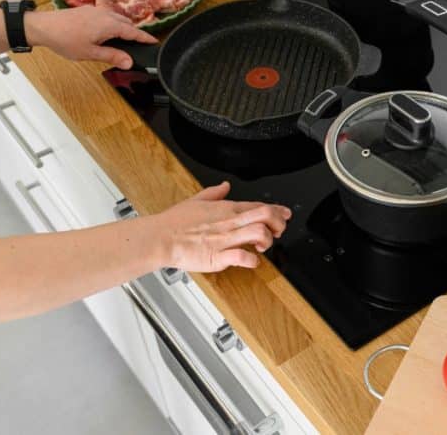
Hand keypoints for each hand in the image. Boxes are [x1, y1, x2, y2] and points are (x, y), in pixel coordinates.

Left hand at [24, 6, 156, 68]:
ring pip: (117, 17)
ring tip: (126, 39)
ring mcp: (96, 10)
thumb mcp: (90, 53)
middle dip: (135, 32)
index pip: (133, 32)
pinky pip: (107, 15)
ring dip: (124, 27)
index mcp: (109, 25)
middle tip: (140, 44)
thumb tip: (129, 62)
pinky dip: (114, 22)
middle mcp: (105, 14)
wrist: (43, 26)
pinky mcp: (88, 10)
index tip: (154, 42)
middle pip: (127, 23)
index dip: (145, 38)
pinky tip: (108, 31)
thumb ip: (112, 56)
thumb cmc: (65, 40)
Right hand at [148, 182, 291, 272]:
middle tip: (279, 231)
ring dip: (267, 240)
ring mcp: (225, 239)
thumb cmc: (175, 222)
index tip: (285, 215)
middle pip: (265, 215)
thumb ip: (213, 192)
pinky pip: (242, 256)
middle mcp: (229, 222)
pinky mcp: (218, 256)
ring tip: (263, 246)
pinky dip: (252, 260)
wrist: (160, 237)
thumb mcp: (196, 200)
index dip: (277, 210)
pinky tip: (252, 261)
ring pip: (258, 232)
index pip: (258, 206)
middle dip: (279, 222)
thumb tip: (225, 185)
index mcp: (226, 209)